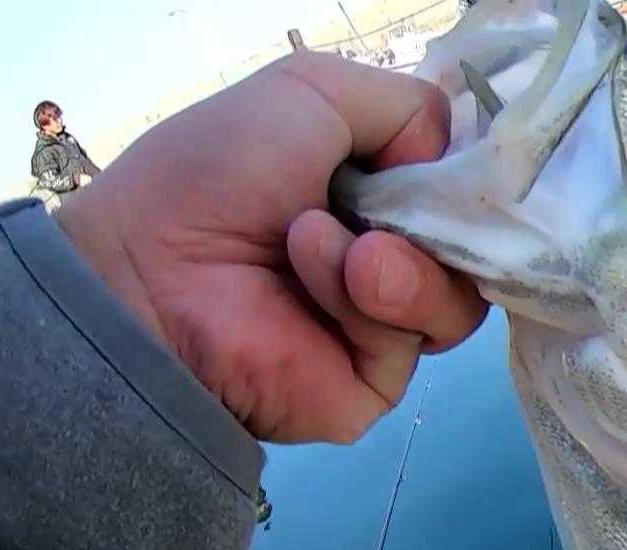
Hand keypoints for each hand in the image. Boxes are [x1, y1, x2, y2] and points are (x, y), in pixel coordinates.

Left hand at [54, 51, 486, 443]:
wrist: (147, 274)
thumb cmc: (215, 175)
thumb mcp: (311, 93)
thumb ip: (409, 106)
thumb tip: (451, 164)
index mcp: (375, 195)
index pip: (465, 192)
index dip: (471, 177)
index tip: (457, 164)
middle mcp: (390, 259)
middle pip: (479, 248)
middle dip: (446, 217)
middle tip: (397, 203)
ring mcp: (387, 324)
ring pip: (460, 295)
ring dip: (404, 258)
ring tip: (330, 241)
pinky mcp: (380, 380)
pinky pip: (418, 335)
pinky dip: (371, 294)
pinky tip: (313, 266)